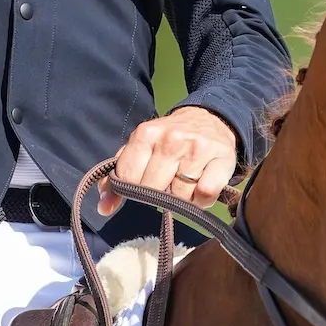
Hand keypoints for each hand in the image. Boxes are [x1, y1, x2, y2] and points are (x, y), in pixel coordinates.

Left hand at [100, 105, 237, 214]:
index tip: (143, 184)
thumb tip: (104, 207)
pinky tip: (199, 190)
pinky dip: (201, 200)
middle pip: (154, 190)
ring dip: (181, 199)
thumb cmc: (169, 139)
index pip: (129, 179)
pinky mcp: (222, 160)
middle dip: (158, 193)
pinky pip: (205, 194)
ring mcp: (197, 149)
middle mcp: (172, 139)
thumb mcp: (139, 149)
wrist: (209, 118)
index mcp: (146, 134)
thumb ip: (117, 176)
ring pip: (180, 196)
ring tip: (185, 184)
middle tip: (167, 183)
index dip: (134, 189)